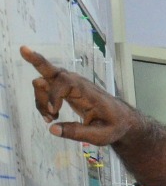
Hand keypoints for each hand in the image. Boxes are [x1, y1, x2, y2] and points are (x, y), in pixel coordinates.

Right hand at [22, 46, 136, 144]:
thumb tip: (52, 129)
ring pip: (43, 83)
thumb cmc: (114, 126)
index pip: (64, 82)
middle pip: (52, 70)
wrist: (121, 119)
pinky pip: (45, 90)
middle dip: (37, 61)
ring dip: (40, 100)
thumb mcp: (101, 135)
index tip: (53, 113)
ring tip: (51, 118)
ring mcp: (70, 85)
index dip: (53, 95)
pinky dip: (42, 102)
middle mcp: (77, 84)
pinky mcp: (65, 90)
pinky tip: (52, 116)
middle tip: (23, 49)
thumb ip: (78, 132)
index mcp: (88, 91)